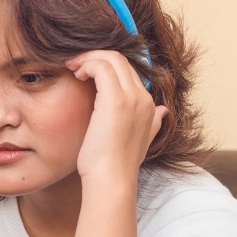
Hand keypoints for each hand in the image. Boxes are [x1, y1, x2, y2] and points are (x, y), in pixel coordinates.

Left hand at [66, 51, 166, 192]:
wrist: (112, 180)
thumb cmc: (116, 166)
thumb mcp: (140, 142)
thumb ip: (153, 125)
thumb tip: (163, 112)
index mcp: (148, 105)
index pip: (128, 70)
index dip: (106, 65)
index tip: (86, 73)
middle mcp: (143, 97)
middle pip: (120, 59)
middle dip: (96, 56)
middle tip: (76, 65)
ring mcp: (131, 97)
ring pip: (111, 58)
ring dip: (89, 58)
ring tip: (73, 67)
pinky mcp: (115, 100)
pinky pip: (101, 66)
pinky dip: (87, 64)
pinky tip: (76, 74)